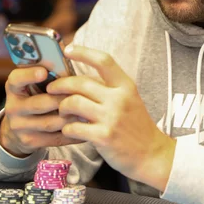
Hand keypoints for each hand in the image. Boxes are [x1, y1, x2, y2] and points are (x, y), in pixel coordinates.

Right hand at [0, 67, 83, 157]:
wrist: (19, 129)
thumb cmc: (36, 96)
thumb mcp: (34, 83)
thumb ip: (47, 72)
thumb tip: (67, 54)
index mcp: (14, 88)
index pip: (16, 79)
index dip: (29, 75)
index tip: (44, 72)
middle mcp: (13, 107)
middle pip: (39, 103)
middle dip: (62, 99)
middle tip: (81, 95)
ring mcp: (20, 126)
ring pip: (50, 122)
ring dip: (70, 117)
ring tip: (88, 111)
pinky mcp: (30, 142)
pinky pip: (55, 138)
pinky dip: (73, 132)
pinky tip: (86, 127)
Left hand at [47, 46, 175, 190]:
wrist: (152, 154)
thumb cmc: (136, 126)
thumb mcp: (129, 100)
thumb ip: (108, 88)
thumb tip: (79, 78)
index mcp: (126, 86)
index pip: (104, 60)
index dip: (83, 52)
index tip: (68, 49)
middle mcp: (119, 99)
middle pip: (81, 82)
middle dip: (60, 85)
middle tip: (51, 89)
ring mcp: (112, 118)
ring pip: (74, 103)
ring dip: (62, 107)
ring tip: (62, 111)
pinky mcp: (104, 137)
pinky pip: (74, 127)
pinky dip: (67, 128)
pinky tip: (69, 130)